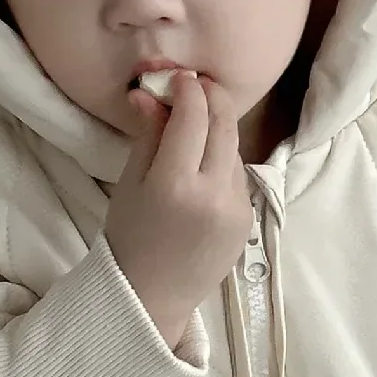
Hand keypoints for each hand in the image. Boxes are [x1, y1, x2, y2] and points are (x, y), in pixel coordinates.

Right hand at [105, 71, 253, 345]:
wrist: (153, 297)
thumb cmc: (130, 240)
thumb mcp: (129, 185)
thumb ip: (146, 136)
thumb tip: (150, 94)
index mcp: (175, 184)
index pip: (192, 116)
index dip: (187, 90)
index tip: (178, 79)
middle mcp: (213, 193)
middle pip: (224, 124)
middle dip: (211, 98)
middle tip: (194, 87)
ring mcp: (236, 207)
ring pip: (233, 148)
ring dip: (217, 130)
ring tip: (191, 133)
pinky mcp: (247, 219)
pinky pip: (238, 175)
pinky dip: (222, 162)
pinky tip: (202, 171)